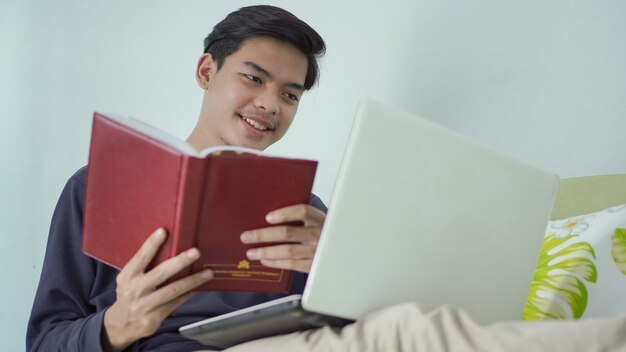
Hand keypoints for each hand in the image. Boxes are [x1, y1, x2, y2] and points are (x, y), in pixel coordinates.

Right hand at [102, 228, 212, 351]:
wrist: (121, 324)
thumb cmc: (131, 295)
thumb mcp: (130, 279)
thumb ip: (145, 267)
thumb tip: (171, 248)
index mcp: (127, 277)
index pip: (141, 258)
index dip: (151, 244)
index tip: (163, 231)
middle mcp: (134, 290)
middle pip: (160, 273)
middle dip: (180, 261)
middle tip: (195, 252)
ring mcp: (143, 306)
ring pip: (172, 290)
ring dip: (192, 280)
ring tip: (207, 273)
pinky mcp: (152, 319)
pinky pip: (175, 303)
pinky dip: (188, 294)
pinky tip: (198, 287)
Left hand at [240, 204, 324, 272]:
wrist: (343, 251)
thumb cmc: (322, 233)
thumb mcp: (317, 221)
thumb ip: (300, 218)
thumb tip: (269, 216)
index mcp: (319, 218)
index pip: (303, 211)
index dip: (285, 213)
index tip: (267, 217)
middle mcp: (319, 234)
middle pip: (288, 233)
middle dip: (264, 235)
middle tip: (247, 236)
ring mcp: (317, 251)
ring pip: (288, 251)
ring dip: (266, 251)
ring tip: (251, 252)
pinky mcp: (314, 265)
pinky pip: (292, 264)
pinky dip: (276, 262)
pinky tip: (265, 260)